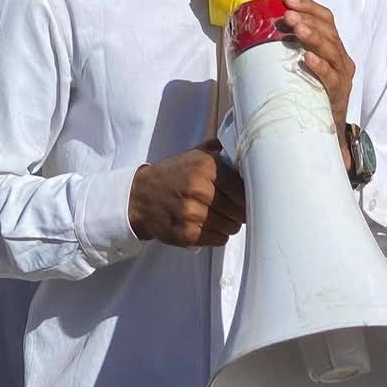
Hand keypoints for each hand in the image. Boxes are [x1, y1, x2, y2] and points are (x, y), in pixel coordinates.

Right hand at [128, 141, 245, 247]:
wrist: (139, 196)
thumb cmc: (172, 174)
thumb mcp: (194, 154)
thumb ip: (219, 150)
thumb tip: (246, 147)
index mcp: (205, 167)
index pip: (242, 188)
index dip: (247, 196)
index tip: (246, 197)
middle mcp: (199, 190)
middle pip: (239, 211)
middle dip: (239, 211)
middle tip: (231, 208)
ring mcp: (192, 214)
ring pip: (231, 227)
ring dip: (229, 224)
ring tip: (218, 216)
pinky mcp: (187, 234)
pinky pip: (219, 239)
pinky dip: (218, 234)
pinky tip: (208, 225)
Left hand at [280, 0, 355, 144]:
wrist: (325, 131)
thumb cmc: (308, 94)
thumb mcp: (301, 67)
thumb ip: (288, 50)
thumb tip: (255, 33)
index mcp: (332, 47)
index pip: (326, 19)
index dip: (309, 7)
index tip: (288, 0)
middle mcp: (341, 59)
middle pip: (329, 31)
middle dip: (308, 19)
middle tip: (288, 15)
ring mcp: (342, 77)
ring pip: (332, 50)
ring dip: (313, 36)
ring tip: (297, 29)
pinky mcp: (339, 95)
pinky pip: (332, 78)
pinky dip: (320, 66)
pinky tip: (308, 58)